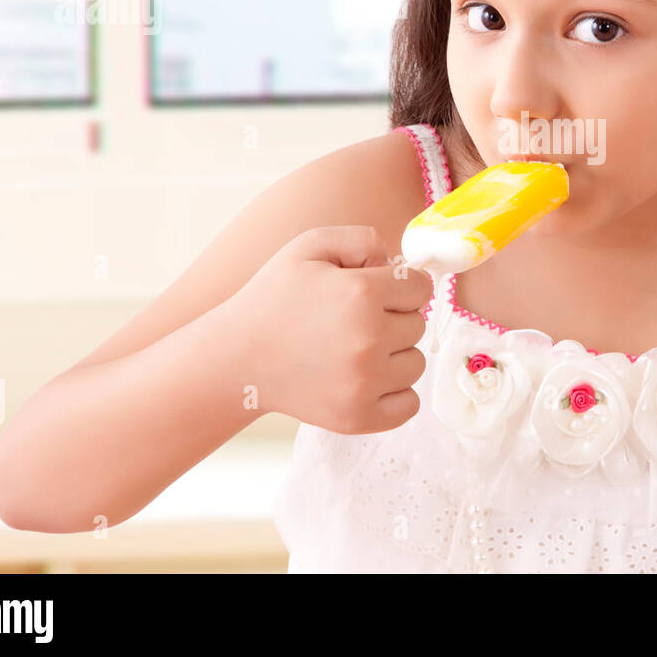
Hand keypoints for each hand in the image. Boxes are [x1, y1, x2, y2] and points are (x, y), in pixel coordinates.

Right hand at [222, 225, 433, 433]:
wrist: (236, 358)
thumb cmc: (274, 298)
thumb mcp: (310, 247)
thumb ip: (362, 239)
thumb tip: (396, 263)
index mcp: (361, 293)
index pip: (421, 288)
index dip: (400, 287)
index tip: (375, 293)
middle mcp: (368, 339)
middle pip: (418, 325)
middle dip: (394, 319)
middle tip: (354, 323)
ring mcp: (363, 383)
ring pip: (415, 364)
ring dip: (395, 356)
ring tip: (355, 351)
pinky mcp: (358, 417)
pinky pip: (409, 404)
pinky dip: (395, 394)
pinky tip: (366, 379)